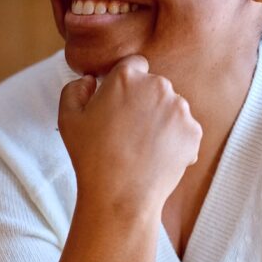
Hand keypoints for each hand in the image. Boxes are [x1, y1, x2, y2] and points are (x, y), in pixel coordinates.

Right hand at [58, 54, 201, 214]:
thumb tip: (90, 81)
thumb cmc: (91, 158)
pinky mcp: (193, 132)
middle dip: (143, 103)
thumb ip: (75, 89)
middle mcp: (157, 85)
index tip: (119, 105)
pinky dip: (174, 142)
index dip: (125, 85)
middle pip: (154, 87)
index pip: (133, 66)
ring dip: (160, 122)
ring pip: (171, 108)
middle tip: (127, 132)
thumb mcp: (68, 119)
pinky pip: (184, 131)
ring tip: (141, 148)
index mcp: (127, 76)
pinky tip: (155, 158)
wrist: (120, 196)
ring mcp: (179, 109)